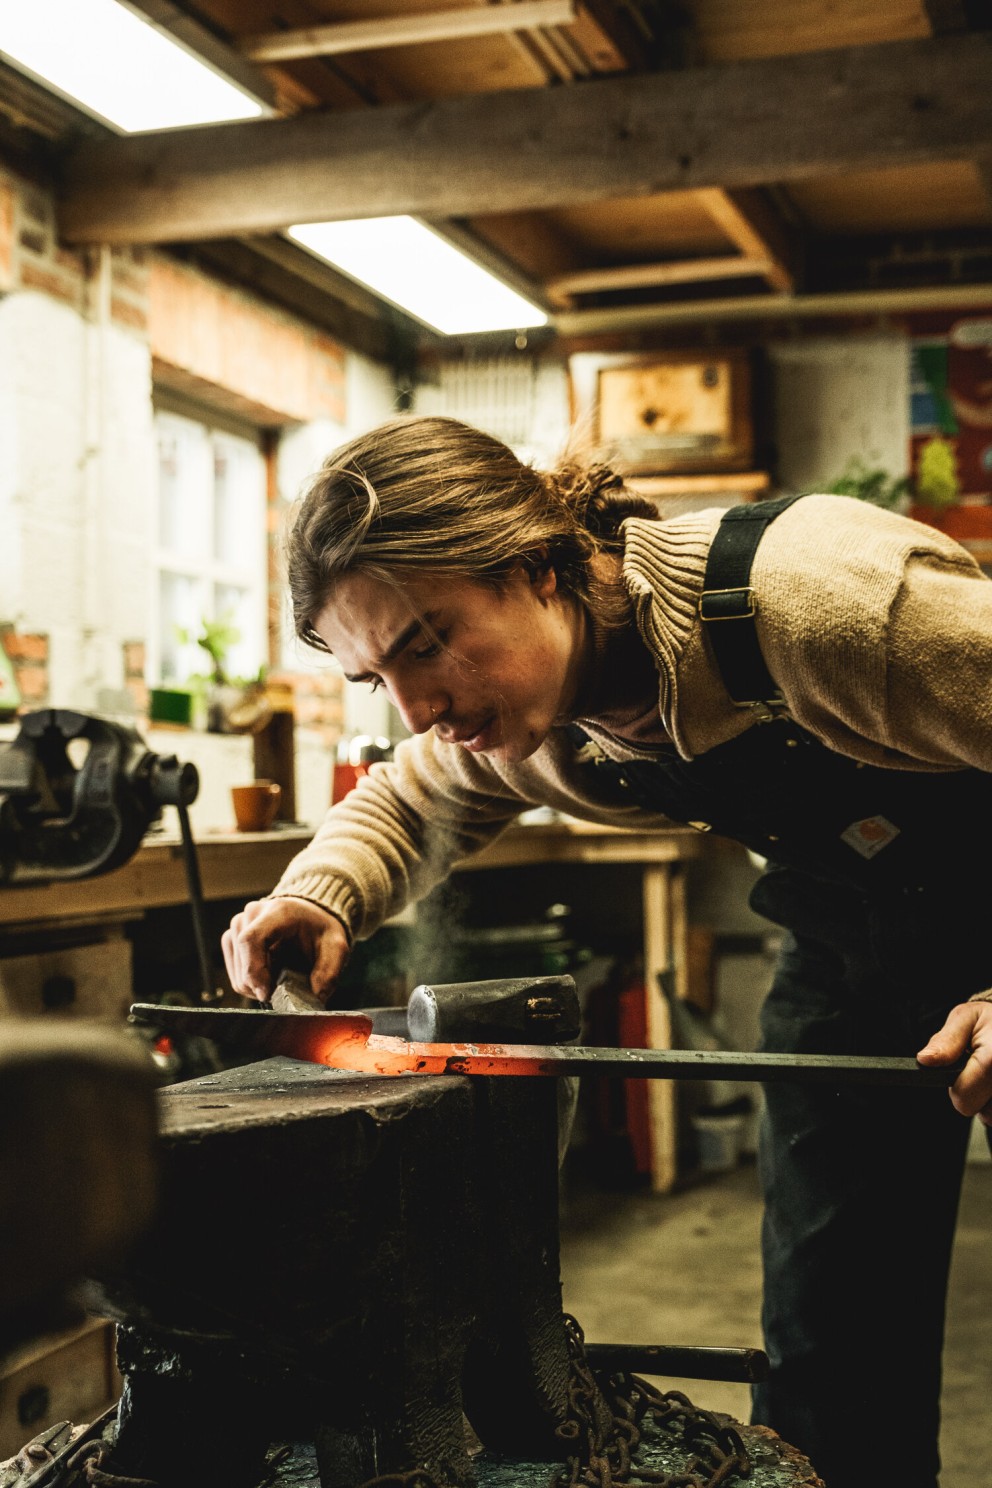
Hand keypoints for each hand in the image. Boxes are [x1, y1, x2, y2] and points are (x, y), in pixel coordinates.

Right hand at [221, 896, 350, 1003]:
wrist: (309, 915)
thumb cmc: (320, 929)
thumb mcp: (336, 947)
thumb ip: (329, 972)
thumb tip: (317, 997)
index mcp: (278, 912)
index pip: (251, 940)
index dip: (254, 970)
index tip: (267, 993)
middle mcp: (251, 914)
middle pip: (243, 963)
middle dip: (264, 985)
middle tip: (288, 986)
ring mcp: (238, 926)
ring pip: (237, 974)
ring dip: (258, 986)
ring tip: (281, 977)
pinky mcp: (231, 938)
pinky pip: (235, 975)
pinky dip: (252, 983)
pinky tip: (270, 974)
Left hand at [917, 998, 991, 1122]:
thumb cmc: (989, 1019)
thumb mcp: (963, 1019)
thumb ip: (945, 1042)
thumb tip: (925, 1060)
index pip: (964, 1099)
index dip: (956, 1088)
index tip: (960, 1070)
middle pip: (982, 1112)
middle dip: (974, 1093)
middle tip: (979, 1068)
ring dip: (988, 1099)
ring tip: (989, 1072)